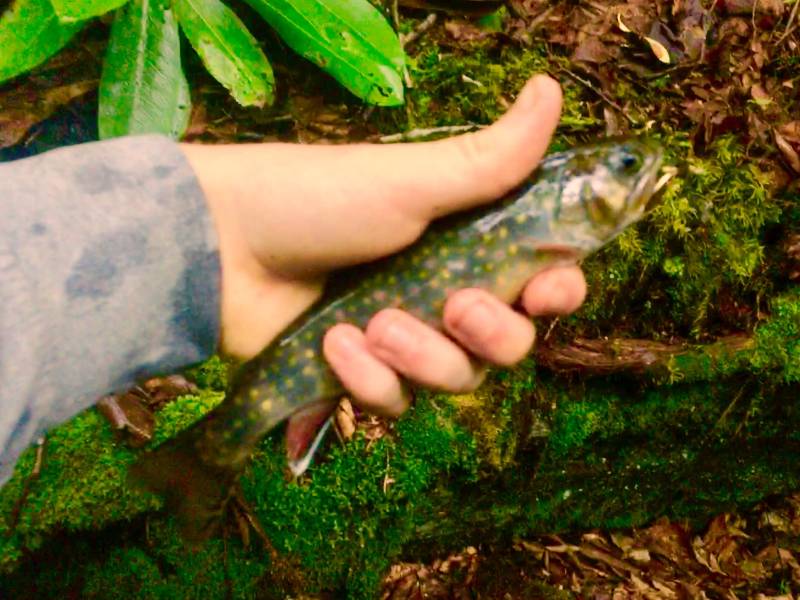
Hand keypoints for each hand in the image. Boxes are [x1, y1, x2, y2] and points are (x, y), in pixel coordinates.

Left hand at [181, 74, 584, 417]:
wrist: (219, 246)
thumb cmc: (315, 198)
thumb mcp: (409, 179)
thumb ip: (490, 158)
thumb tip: (551, 87)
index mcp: (466, 243)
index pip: (543, 281)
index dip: (558, 292)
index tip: (546, 289)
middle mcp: (444, 295)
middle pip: (509, 345)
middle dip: (490, 334)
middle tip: (455, 307)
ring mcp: (403, 340)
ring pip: (455, 381)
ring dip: (420, 357)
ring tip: (369, 324)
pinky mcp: (359, 377)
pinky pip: (394, 402)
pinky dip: (366, 378)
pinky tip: (331, 344)